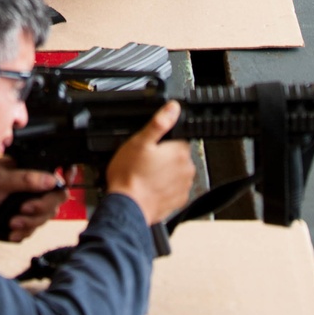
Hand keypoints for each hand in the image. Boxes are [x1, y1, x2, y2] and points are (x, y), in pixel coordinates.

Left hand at [0, 158, 68, 239]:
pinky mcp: (24, 218)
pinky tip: (12, 233)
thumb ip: (26, 180)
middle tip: (23, 209)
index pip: (58, 174)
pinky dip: (24, 233)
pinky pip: (34, 229)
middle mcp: (34, 186)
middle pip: (55, 200)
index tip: (65, 181)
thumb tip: (51, 179)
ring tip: (13, 223)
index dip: (66, 177)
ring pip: (45, 217)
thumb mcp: (2, 181)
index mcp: (31, 171)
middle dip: (40, 208)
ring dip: (30, 223)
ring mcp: (30, 202)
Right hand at [105, 101, 194, 226]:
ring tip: (147, 175)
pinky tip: (151, 187)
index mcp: (179, 152)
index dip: (164, 141)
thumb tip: (173, 107)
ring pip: (177, 172)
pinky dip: (165, 188)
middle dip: (165, 157)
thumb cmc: (130, 175)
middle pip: (178, 156)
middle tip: (146, 161)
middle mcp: (186, 169)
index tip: (152, 147)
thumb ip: (159, 122)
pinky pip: (174, 189)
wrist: (126, 206)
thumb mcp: (140, 141)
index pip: (179, 138)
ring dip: (166, 173)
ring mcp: (183, 187)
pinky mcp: (178, 201)